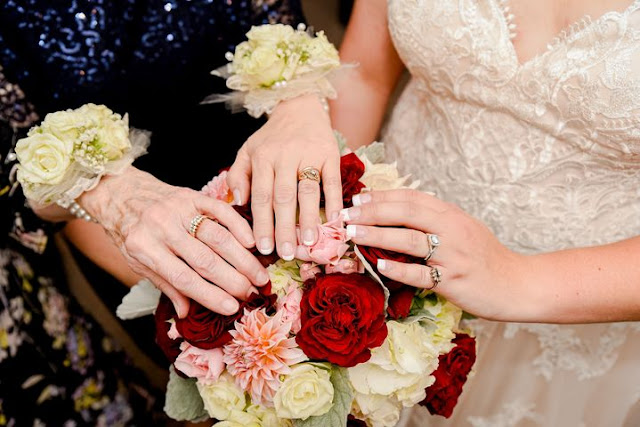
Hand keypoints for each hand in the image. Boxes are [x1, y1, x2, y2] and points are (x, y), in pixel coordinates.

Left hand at [80, 167, 269, 317]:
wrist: (120, 192)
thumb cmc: (129, 231)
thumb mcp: (137, 262)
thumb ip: (164, 285)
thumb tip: (186, 313)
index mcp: (144, 249)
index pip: (183, 279)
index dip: (210, 296)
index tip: (233, 309)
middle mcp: (161, 228)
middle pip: (205, 259)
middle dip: (233, 281)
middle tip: (253, 294)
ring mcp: (178, 209)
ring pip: (218, 237)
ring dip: (243, 259)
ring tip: (259, 275)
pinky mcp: (191, 195)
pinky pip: (220, 210)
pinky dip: (239, 227)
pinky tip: (253, 244)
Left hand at [226, 94, 342, 260]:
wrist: (300, 106)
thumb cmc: (272, 137)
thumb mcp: (248, 150)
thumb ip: (238, 175)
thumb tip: (237, 202)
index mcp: (262, 157)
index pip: (261, 196)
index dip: (262, 223)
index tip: (263, 248)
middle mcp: (284, 155)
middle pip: (283, 197)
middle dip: (284, 228)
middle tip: (287, 254)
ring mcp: (309, 154)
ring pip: (307, 191)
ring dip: (308, 218)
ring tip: (309, 242)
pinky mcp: (330, 153)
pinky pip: (332, 180)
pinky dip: (333, 201)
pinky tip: (334, 220)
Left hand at [341, 189, 531, 320]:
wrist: (518, 284)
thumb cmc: (485, 257)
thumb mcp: (462, 229)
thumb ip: (435, 220)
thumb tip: (398, 212)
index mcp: (451, 214)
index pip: (412, 198)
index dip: (383, 196)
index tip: (358, 198)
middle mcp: (452, 229)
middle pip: (407, 213)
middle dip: (373, 211)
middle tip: (346, 214)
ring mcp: (453, 255)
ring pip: (410, 240)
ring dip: (378, 235)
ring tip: (353, 233)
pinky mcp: (454, 280)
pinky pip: (422, 274)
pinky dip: (400, 269)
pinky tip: (380, 265)